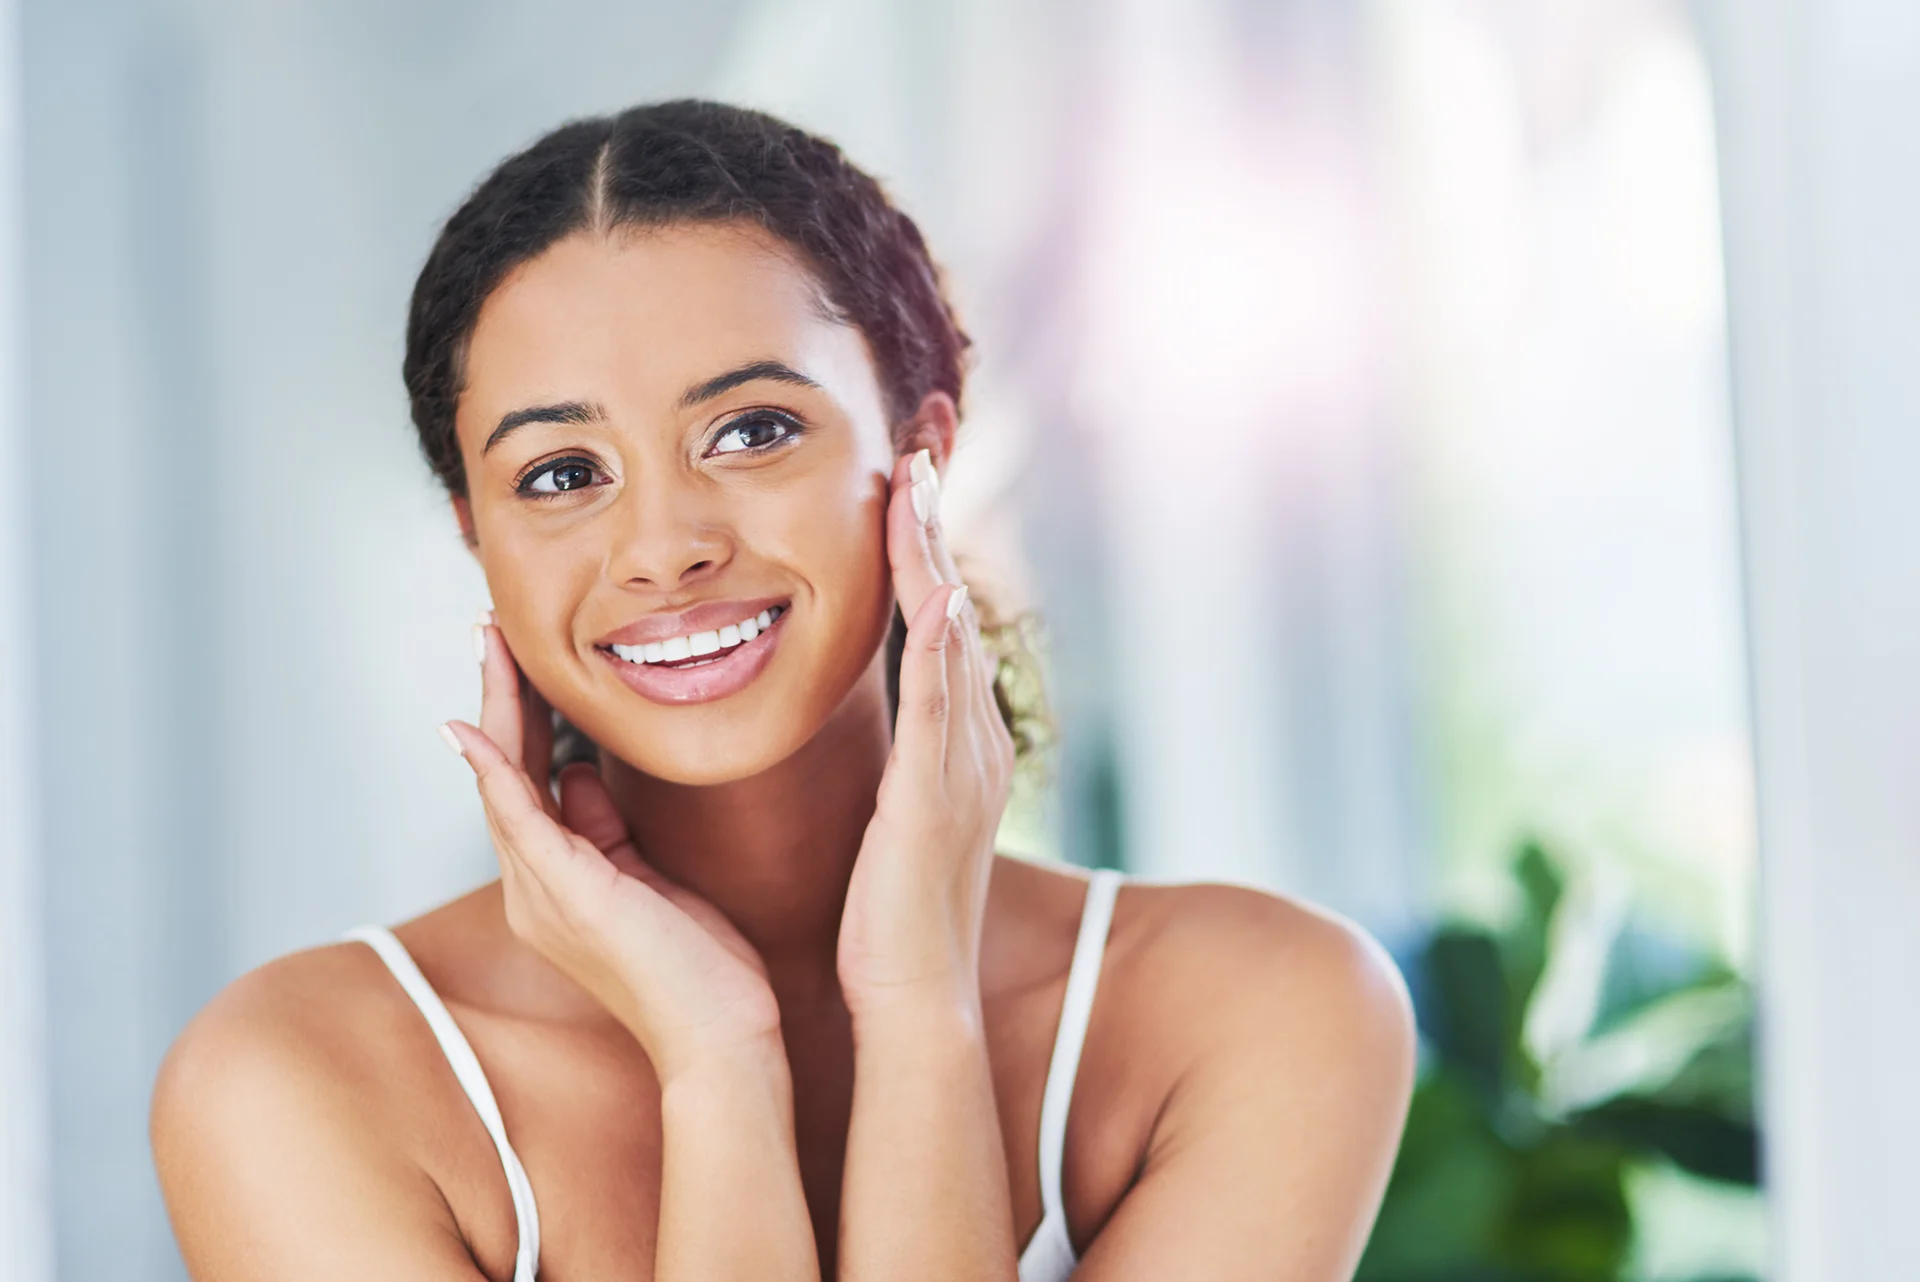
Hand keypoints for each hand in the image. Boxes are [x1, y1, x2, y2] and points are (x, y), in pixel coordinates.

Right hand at [441, 622, 783, 1085]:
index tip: (518, 655)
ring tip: (489, 643)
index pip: (528, 779)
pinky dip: (495, 772)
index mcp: (556, 881)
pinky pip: (519, 820)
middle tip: (489, 626)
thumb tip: (580, 774)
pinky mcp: (568, 895)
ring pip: (503, 782)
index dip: (519, 715)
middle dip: (498, 695)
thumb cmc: (700, 968)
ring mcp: (542, 894)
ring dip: (494, 708)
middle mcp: (533, 887)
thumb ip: (607, 828)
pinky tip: (475, 729)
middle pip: (504, 771)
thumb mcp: (651, 880)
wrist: (721, 1040)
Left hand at [836, 450, 1016, 1018]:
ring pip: (952, 642)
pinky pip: (940, 708)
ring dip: (934, 563)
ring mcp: (960, 770)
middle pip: (955, 615)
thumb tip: (867, 725)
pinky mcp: (936, 798)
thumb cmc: (887, 921)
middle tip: (917, 457)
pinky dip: (942, 649)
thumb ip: (887, 764)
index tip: (900, 495)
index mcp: (950, 750)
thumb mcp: (887, 822)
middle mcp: (968, 747)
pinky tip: (934, 593)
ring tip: (917, 490)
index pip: (937, 632)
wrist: (915, 998)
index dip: (920, 560)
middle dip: (934, 536)